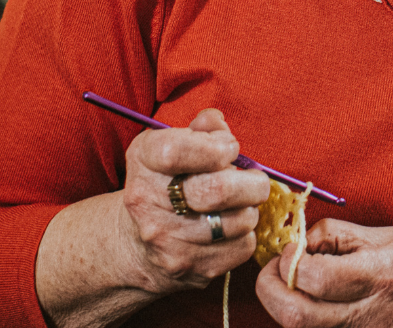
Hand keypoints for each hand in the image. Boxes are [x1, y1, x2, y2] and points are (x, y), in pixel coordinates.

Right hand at [35, 108, 270, 326]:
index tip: (229, 149)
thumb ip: (202, 129)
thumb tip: (217, 123)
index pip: (177, 151)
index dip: (216, 146)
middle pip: (217, 191)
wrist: (137, 245)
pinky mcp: (190, 268)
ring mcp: (167, 240)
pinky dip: (246, 235)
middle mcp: (148, 203)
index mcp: (144, 162)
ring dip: (250, 210)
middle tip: (255, 181)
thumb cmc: (168, 183)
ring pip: (239, 221)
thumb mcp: (174, 145)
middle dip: (252, 183)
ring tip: (239, 205)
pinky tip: (230, 228)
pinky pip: (242, 247)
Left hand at [257, 218, 392, 327]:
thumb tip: (306, 237)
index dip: (290, 261)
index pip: (315, 277)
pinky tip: (315, 302)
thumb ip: (347, 235)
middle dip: (270, 290)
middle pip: (296, 316)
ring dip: (287, 305)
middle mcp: (372, 313)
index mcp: (383, 275)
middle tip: (274, 270)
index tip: (291, 248)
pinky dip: (308, 319)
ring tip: (294, 284)